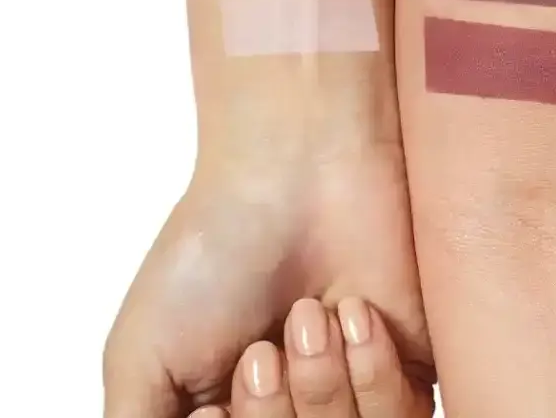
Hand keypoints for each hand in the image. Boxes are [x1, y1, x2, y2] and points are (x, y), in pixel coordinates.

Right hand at [102, 150, 431, 416]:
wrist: (295, 163)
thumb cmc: (213, 247)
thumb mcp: (141, 362)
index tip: (213, 406)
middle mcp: (295, 414)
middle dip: (270, 417)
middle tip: (259, 350)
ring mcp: (356, 396)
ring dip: (319, 392)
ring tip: (305, 316)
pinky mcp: (414, 367)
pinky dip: (372, 375)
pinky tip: (352, 311)